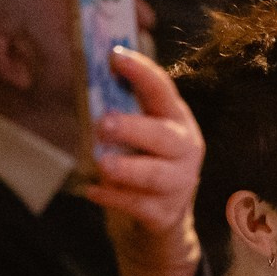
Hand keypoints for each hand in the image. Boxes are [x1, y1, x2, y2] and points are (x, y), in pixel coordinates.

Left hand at [90, 46, 205, 275]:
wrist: (162, 219)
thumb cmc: (145, 162)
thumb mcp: (141, 133)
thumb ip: (123, 107)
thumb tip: (91, 74)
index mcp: (177, 119)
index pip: (163, 90)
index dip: (141, 72)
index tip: (114, 56)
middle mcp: (185, 149)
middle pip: (163, 136)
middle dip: (133, 128)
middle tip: (103, 124)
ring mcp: (178, 183)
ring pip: (154, 175)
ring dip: (127, 168)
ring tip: (101, 164)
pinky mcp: (164, 213)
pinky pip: (137, 206)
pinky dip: (113, 198)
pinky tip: (92, 191)